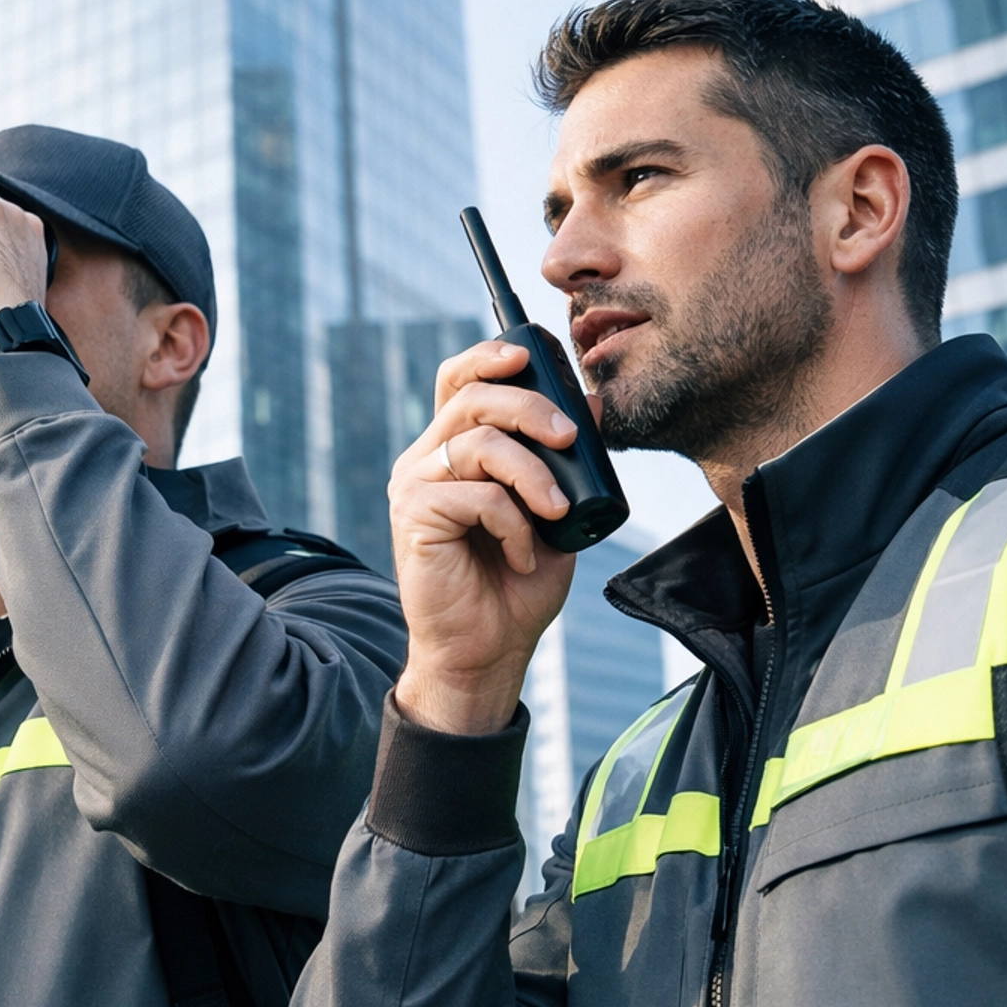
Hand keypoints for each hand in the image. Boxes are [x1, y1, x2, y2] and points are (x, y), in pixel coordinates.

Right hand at [389, 339, 583, 736]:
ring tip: (555, 514)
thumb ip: (566, 463)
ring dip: (533, 474)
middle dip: (531, 408)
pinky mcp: (413, 516)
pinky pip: (477, 495)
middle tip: (571, 439)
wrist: (487, 650)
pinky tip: (523, 556)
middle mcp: (425, 459)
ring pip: (480, 442)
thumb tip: (593, 404)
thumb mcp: (554, 511)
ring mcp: (414, 486)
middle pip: (473, 397)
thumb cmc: (516, 584)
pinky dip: (514, 524)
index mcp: (452, 449)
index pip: (459, 380)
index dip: (490, 357)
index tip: (529, 356)